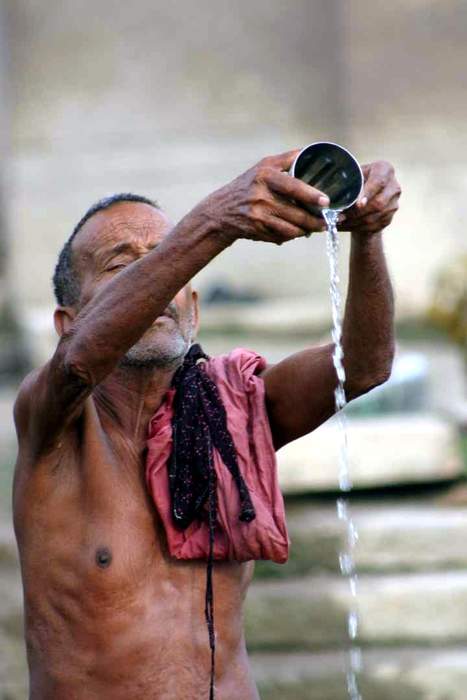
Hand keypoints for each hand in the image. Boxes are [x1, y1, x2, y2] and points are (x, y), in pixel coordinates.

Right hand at [199, 150, 330, 244]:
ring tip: (319, 227)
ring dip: (307, 230)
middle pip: (295, 213)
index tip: (326, 201)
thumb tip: (313, 151)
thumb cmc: (248, 185)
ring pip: (291, 228)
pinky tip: (300, 232)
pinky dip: (293, 235)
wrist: (221, 210)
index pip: (293, 186)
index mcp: (265, 176)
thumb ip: (287, 159)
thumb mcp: (263, 166)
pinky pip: (282, 236)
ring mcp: (258, 215)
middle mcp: (260, 196)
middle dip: (315, 220)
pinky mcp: (257, 230)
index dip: (311, 195)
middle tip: (330, 221)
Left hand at [339, 161, 400, 234]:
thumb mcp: (353, 175)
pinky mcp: (389, 218)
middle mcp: (393, 187)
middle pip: (378, 203)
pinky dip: (358, 228)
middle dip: (357, 213)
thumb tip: (337, 195)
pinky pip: (374, 226)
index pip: (379, 182)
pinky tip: (345, 226)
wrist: (365, 194)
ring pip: (375, 217)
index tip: (358, 204)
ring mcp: (393, 204)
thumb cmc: (357, 180)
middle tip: (340, 216)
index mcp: (385, 170)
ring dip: (355, 222)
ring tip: (339, 222)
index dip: (368, 193)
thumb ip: (349, 181)